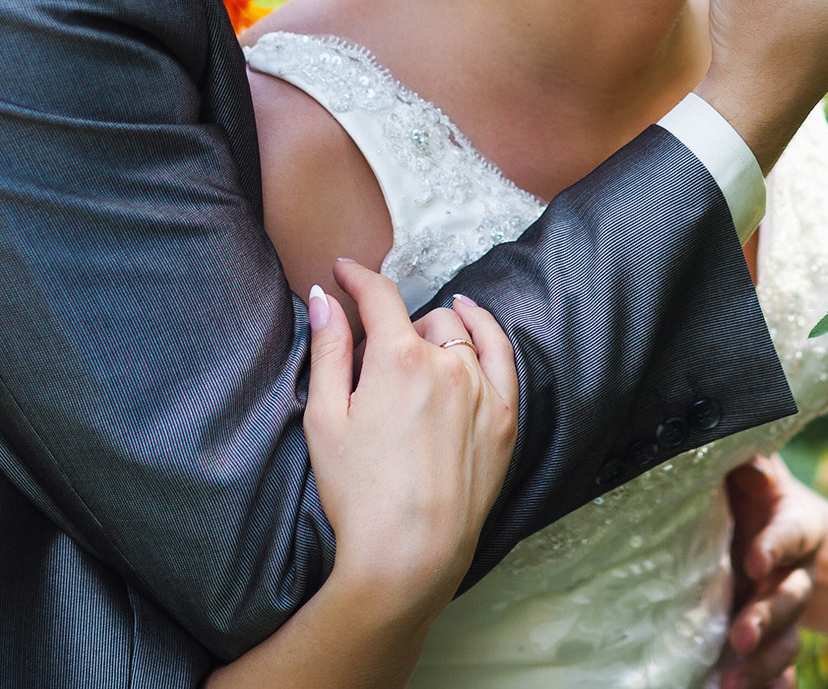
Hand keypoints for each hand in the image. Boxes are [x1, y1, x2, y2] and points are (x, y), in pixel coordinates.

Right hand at [203, 269, 515, 688]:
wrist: (409, 554)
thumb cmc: (358, 494)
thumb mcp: (325, 418)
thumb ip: (329, 349)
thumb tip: (323, 298)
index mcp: (398, 358)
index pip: (378, 296)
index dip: (357, 277)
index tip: (343, 272)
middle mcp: (448, 363)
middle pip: (419, 319)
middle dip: (394, 327)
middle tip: (372, 362)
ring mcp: (483, 389)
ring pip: (459, 333)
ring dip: (435, 332)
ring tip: (414, 348)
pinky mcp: (504, 417)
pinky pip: (501, 353)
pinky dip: (485, 329)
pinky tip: (471, 318)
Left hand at [712, 457, 824, 688]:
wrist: (743, 511)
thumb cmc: (741, 484)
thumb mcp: (741, 466)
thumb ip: (748, 464)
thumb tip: (753, 471)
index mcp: (795, 522)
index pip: (791, 533)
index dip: (775, 546)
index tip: (752, 560)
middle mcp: (796, 570)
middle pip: (792, 597)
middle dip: (767, 618)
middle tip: (742, 636)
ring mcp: (785, 608)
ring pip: (786, 639)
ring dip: (763, 664)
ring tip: (730, 682)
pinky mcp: (769, 635)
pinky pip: (778, 667)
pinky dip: (770, 685)